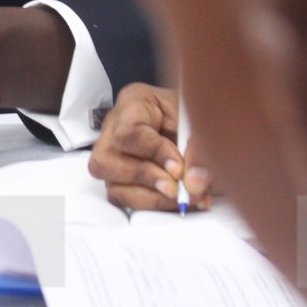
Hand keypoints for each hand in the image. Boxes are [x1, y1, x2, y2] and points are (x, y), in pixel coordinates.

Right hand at [86, 82, 210, 210]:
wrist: (200, 121)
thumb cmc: (194, 113)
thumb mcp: (200, 122)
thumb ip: (199, 150)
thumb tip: (194, 184)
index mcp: (134, 102)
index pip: (128, 132)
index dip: (154, 154)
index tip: (179, 168)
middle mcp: (115, 128)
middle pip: (106, 161)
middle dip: (146, 179)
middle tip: (177, 189)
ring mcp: (114, 156)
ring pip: (112, 186)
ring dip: (151, 198)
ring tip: (183, 197)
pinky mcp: (121, 178)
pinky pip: (125, 200)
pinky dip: (154, 204)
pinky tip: (178, 201)